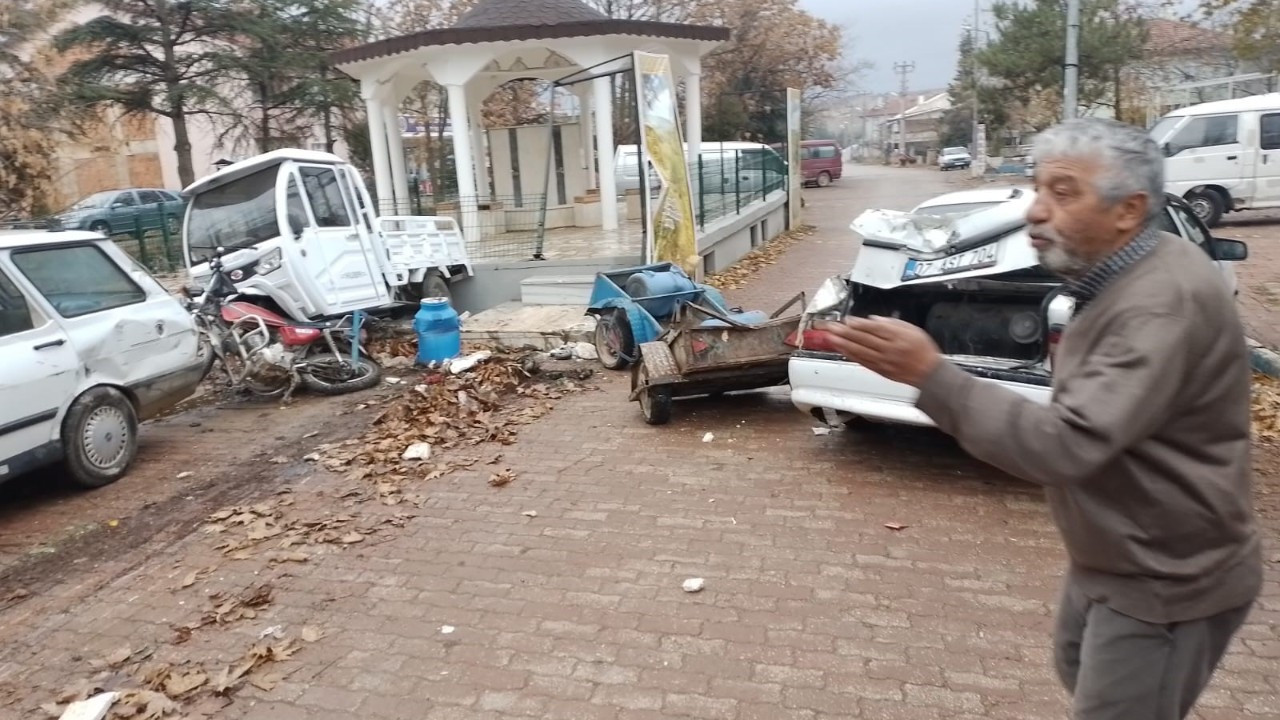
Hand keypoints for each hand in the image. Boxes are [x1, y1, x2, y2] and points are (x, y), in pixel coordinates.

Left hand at [818, 316, 942, 386]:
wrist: (929, 373)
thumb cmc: (922, 350)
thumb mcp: (912, 329)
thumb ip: (892, 323)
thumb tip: (873, 320)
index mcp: (897, 336)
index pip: (873, 328)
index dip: (858, 324)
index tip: (847, 320)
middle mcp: (889, 349)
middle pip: (863, 339)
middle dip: (845, 332)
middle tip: (832, 327)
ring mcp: (883, 361)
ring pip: (860, 351)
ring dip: (843, 344)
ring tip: (831, 338)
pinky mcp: (880, 370)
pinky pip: (862, 361)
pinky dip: (851, 355)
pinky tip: (842, 350)